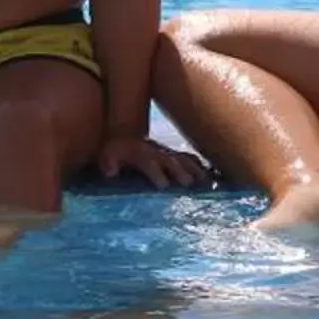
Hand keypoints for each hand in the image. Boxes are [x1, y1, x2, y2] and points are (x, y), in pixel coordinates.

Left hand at [95, 134, 210, 188]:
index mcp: (142, 154)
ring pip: (185, 160)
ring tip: (206, 181)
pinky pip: (191, 160)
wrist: (126, 133)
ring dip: (195, 170)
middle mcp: (158, 153)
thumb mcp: (107, 155)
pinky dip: (201, 167)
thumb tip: (109, 172)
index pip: (150, 164)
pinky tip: (211, 178)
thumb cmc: (116, 149)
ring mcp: (168, 153)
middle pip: (172, 162)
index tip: (163, 185)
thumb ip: (109, 163)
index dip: (156, 173)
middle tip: (188, 183)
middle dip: (180, 172)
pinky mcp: (175, 156)